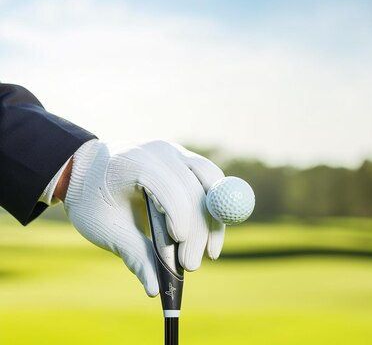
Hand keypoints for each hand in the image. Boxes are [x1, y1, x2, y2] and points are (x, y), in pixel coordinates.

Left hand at [61, 139, 224, 295]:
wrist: (86, 167)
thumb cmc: (91, 198)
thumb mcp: (105, 228)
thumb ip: (135, 254)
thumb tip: (155, 289)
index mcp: (136, 162)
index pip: (171, 189)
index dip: (182, 221)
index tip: (182, 255)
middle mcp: (162, 151)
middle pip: (196, 189)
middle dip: (200, 231)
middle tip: (192, 266)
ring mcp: (178, 152)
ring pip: (213, 183)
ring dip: (215, 220)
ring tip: (209, 253)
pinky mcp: (187, 160)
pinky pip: (212, 183)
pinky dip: (214, 211)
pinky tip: (209, 237)